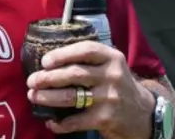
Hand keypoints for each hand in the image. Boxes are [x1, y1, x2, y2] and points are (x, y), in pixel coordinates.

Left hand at [27, 40, 154, 137]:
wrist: (143, 113)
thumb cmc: (115, 84)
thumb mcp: (109, 65)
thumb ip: (87, 59)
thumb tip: (47, 62)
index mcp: (112, 58)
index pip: (86, 50)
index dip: (62, 54)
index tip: (44, 61)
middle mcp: (112, 75)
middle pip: (74, 74)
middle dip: (48, 78)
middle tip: (31, 81)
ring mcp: (110, 97)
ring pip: (72, 96)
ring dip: (48, 97)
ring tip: (34, 97)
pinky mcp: (106, 118)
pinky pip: (77, 120)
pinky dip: (61, 123)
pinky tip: (51, 122)